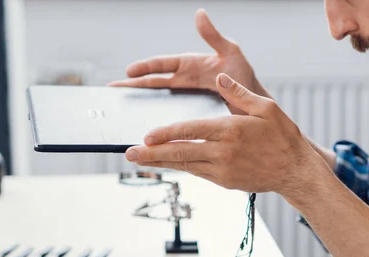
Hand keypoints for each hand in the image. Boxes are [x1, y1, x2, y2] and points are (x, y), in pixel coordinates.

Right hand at [108, 9, 267, 114]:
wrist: (255, 105)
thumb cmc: (245, 77)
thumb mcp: (231, 52)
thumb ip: (214, 36)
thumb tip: (199, 13)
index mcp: (190, 65)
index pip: (162, 65)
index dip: (145, 67)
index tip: (128, 71)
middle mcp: (184, 82)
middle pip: (153, 83)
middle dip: (133, 86)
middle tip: (112, 90)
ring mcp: (186, 99)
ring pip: (158, 101)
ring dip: (140, 103)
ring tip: (121, 109)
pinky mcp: (190, 114)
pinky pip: (170, 117)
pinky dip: (157, 121)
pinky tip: (146, 130)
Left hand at [125, 73, 323, 194]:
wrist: (295, 171)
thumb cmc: (283, 137)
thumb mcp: (266, 108)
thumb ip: (238, 93)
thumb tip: (218, 77)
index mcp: (231, 130)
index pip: (191, 131)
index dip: (166, 133)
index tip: (147, 135)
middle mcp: (223, 153)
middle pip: (180, 152)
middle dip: (152, 154)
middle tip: (129, 154)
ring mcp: (223, 170)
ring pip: (185, 165)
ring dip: (161, 163)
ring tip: (140, 160)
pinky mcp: (224, 181)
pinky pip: (197, 173)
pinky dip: (181, 167)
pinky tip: (168, 164)